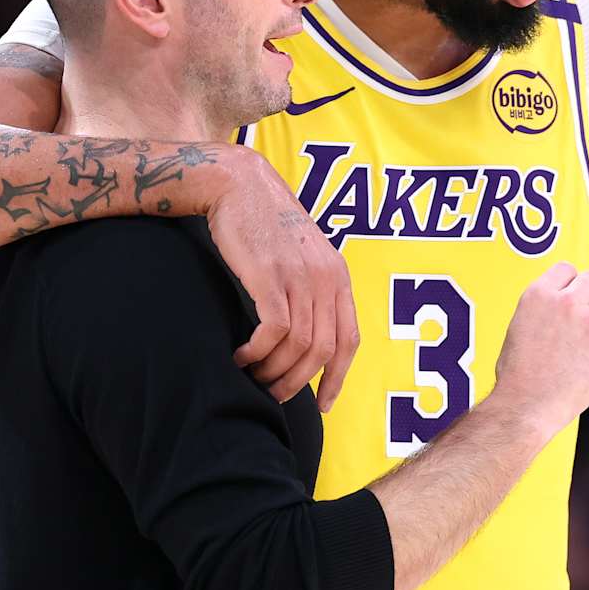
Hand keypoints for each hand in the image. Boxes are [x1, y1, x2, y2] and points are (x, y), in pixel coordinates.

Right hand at [211, 149, 359, 409]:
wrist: (238, 184)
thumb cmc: (264, 224)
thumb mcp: (302, 256)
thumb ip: (311, 289)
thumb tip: (306, 337)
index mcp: (339, 277)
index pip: (350, 341)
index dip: (338, 378)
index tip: (321, 405)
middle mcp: (326, 278)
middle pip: (323, 351)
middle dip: (298, 382)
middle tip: (272, 395)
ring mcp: (300, 277)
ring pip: (297, 346)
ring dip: (272, 370)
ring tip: (251, 374)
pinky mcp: (270, 276)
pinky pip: (273, 331)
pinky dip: (257, 353)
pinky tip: (240, 356)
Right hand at [494, 263, 588, 433]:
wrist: (526, 405)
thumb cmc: (518, 373)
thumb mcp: (519, 326)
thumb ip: (543, 308)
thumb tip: (562, 300)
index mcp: (537, 294)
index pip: (566, 268)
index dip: (571, 283)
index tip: (570, 300)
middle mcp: (564, 302)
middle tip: (587, 318)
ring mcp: (587, 322)